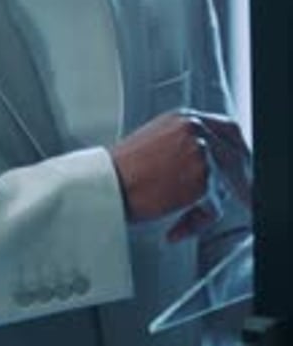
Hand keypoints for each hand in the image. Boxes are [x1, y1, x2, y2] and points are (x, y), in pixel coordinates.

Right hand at [110, 109, 250, 239]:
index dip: (238, 150)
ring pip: (228, 183)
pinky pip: (213, 207)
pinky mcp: (203, 177)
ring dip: (210, 207)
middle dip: (241, 179)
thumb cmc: (120, 172)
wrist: (103, 185)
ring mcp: (201, 150)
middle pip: (236, 153)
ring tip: (190, 219)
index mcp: (183, 117)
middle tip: (242, 198)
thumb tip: (208, 167)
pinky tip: (176, 228)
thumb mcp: (154, 145)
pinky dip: (196, 222)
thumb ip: (183, 146)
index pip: (227, 128)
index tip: (242, 168)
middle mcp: (195, 128)